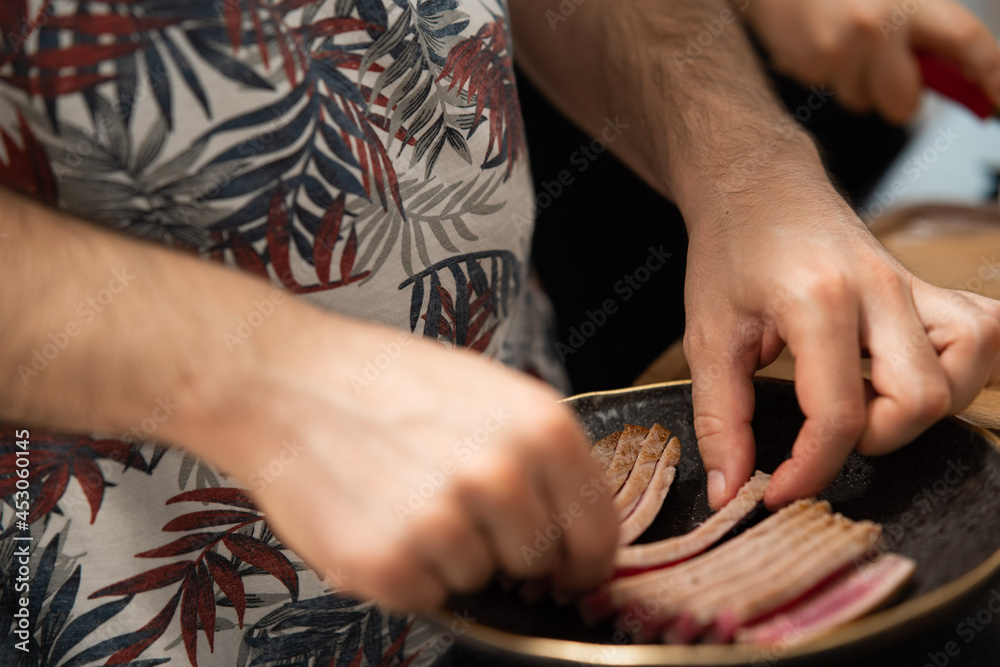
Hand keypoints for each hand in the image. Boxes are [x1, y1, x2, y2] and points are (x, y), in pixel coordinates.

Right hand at [173, 306, 618, 611]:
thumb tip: (571, 524)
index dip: (584, 558)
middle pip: (539, 563)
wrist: (285, 383)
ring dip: (448, 557)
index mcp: (542, 428)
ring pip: (479, 580)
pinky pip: (424, 598)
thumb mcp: (488, 392)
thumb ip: (539, 455)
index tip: (570, 567)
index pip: (598, 531)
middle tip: (456, 507)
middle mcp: (502, 476)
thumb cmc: (384, 382)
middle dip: (507, 549)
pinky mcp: (389, 564)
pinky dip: (404, 573)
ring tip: (405, 498)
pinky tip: (379, 519)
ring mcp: (445, 523)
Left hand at [682, 168, 999, 509]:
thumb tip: (730, 489)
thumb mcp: (708, 337)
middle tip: (822, 428)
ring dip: (920, 406)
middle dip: (873, 438)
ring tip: (863, 397)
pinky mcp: (929, 284)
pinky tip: (902, 371)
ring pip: (970, 364)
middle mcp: (880, 290)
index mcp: (818, 300)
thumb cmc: (730, 252)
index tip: (778, 491)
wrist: (757, 186)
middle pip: (922, 399)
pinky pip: (984, 330)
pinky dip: (961, 366)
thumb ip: (720, 418)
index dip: (810, 471)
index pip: (838, 414)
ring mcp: (914, 283)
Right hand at [740, 0, 999, 122]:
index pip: (968, 46)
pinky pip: (825, 88)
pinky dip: (824, 70)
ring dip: (855, 80)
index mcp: (912, 3)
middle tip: (886, 70)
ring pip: (860, 100)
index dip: (991, 78)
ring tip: (841, 40)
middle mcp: (877, 28)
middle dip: (899, 97)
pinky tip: (817, 37)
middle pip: (904, 103)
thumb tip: (957, 72)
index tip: (998, 101)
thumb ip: (926, 26)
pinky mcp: (805, 64)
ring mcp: (837, 51)